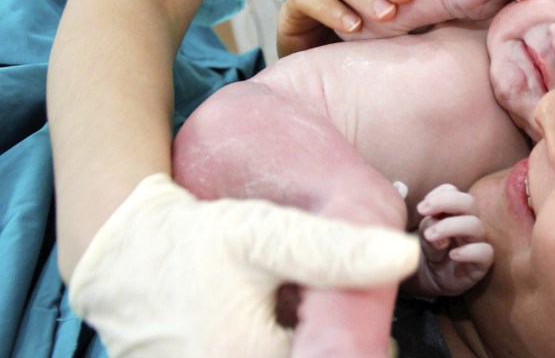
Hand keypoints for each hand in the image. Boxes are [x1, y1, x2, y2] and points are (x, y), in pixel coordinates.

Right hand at [69, 173, 418, 356]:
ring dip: (302, 347)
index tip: (365, 324)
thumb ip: (334, 250)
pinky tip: (274, 327)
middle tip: (331, 317)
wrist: (121, 254)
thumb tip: (403, 256)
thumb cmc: (193, 243)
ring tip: (295, 317)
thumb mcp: (265, 237)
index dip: (359, 349)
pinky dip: (275, 349)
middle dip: (329, 347)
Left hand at [410, 184, 493, 296]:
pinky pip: (485, 252)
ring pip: (475, 225)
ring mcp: (477, 241)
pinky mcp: (482, 262)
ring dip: (450, 226)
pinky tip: (452, 255)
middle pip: (469, 202)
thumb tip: (434, 229)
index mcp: (455, 211)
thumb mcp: (424, 236)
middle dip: (446, 202)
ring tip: (430, 236)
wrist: (432, 278)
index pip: (454, 191)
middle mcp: (469, 222)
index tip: (422, 208)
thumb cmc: (430, 250)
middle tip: (423, 211)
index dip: (439, 195)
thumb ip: (429, 227)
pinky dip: (469, 251)